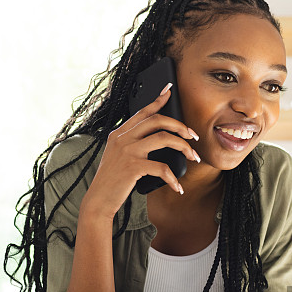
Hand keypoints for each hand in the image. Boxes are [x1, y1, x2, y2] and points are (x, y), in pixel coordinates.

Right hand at [80, 84, 199, 220]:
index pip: (142, 112)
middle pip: (157, 120)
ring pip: (164, 138)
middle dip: (180, 125)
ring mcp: (127, 152)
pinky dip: (173, 178)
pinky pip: (162, 167)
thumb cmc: (111, 181)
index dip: (157, 100)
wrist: (98, 200)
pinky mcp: (133, 167)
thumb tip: (158, 138)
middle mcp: (122, 138)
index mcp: (119, 134)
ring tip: (193, 156)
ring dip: (184, 146)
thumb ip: (131, 144)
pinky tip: (177, 186)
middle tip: (193, 135)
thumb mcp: (117, 156)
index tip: (169, 91)